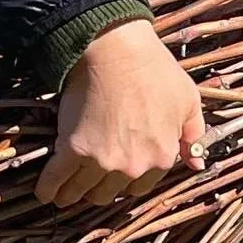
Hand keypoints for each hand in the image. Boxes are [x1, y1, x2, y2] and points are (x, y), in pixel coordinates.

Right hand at [34, 21, 205, 209]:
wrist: (116, 48)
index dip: (127, 179)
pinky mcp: (72, 149)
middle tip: (89, 180)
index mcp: (162, 157)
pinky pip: (56, 180)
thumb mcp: (188, 100)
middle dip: (99, 189)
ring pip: (82, 192)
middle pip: (109, 194)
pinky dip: (48, 188)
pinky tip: (45, 192)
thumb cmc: (153, 69)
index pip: (140, 187)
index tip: (116, 174)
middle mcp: (132, 167)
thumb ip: (194, 135)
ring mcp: (101, 161)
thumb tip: (197, 166)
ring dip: (72, 195)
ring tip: (63, 193)